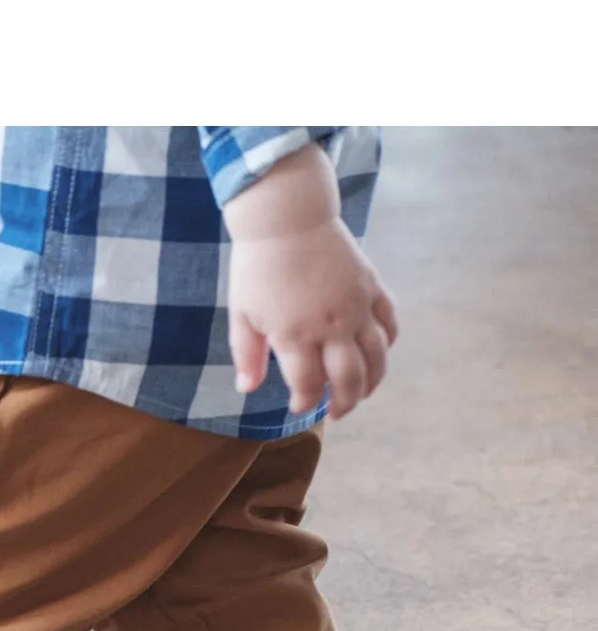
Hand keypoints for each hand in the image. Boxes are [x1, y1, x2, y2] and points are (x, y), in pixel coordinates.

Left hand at [224, 146, 398, 420]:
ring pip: (377, 357)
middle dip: (344, 402)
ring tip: (362, 393)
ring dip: (372, 382)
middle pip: (349, 379)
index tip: (300, 408)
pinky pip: (389, 324)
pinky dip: (388, 343)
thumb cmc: (257, 267)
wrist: (286, 218)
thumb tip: (248, 390)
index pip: (308, 385)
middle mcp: (332, 326)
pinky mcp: (372, 288)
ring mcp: (356, 307)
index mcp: (295, 335)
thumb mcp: (242, 314)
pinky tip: (378, 355)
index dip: (306, 402)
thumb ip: (247, 355)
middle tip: (337, 412)